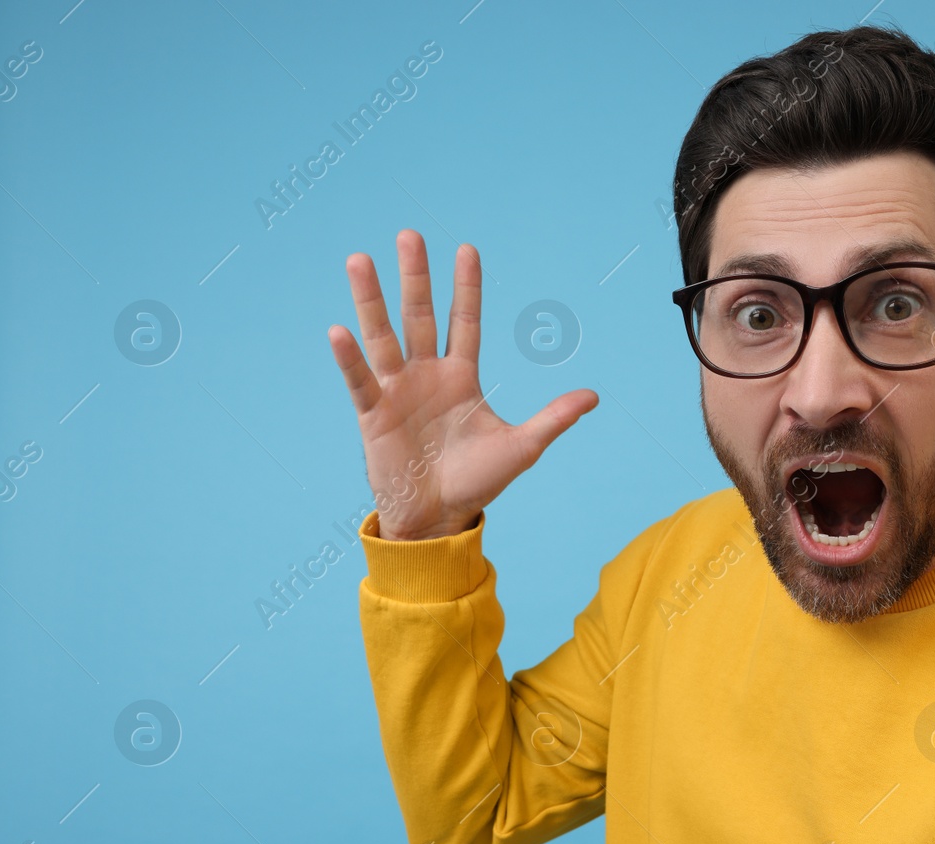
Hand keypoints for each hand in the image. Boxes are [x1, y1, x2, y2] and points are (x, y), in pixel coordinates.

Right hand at [327, 230, 596, 539]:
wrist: (439, 518)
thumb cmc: (478, 482)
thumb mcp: (522, 447)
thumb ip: (554, 418)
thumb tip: (594, 396)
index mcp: (460, 377)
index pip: (464, 322)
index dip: (466, 287)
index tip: (466, 248)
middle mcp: (426, 375)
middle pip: (420, 315)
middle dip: (415, 276)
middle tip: (409, 234)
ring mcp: (397, 391)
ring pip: (383, 335)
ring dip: (370, 300)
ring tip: (359, 260)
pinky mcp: (373, 415)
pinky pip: (360, 380)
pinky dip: (350, 358)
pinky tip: (339, 330)